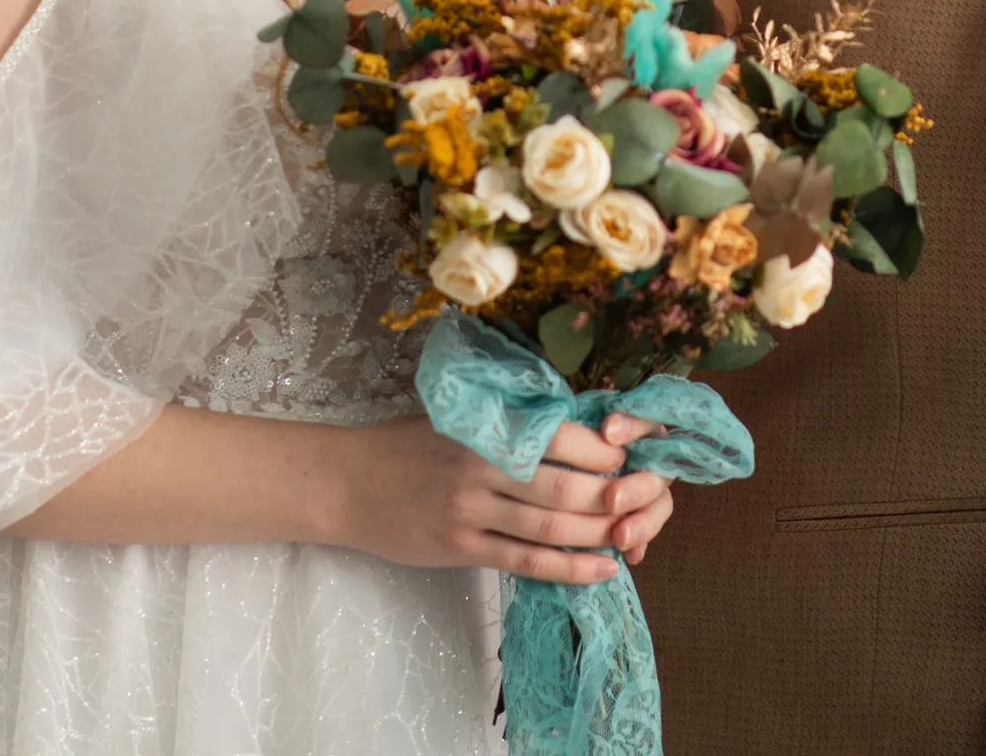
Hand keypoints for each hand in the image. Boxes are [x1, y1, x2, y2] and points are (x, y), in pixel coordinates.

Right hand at [336, 415, 673, 584]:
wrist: (346, 482)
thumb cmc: (405, 442)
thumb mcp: (457, 415)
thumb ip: (508, 421)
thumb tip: (575, 428)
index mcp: (485, 425)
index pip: (564, 437)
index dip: (606, 451)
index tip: (626, 456)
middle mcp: (482, 466)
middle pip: (569, 487)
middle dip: (614, 496)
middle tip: (639, 500)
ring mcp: (472, 511)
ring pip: (554, 527)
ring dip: (600, 534)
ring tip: (629, 535)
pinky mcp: (462, 547)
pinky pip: (527, 562)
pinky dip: (570, 568)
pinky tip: (601, 569)